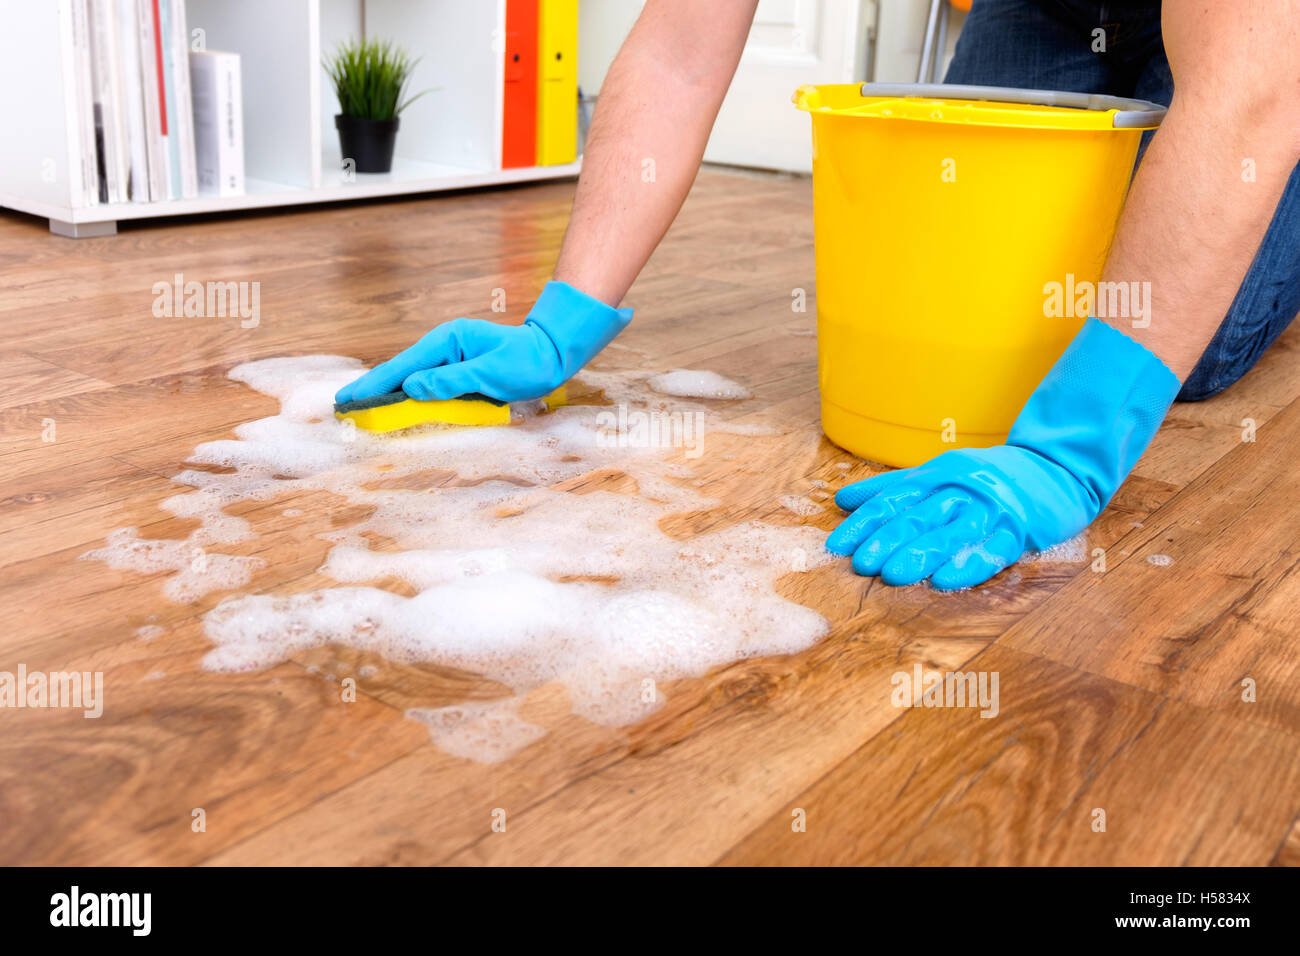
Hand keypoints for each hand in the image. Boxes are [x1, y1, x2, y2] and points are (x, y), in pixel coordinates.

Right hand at [335, 280, 632, 404]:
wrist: (553, 352)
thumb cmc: (527, 361)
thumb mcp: (491, 374)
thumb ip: (452, 382)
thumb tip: (414, 388)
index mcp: (448, 341)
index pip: (403, 366)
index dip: (373, 384)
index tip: (347, 397)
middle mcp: (444, 345)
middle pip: (401, 371)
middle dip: (373, 389)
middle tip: (343, 407)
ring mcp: (451, 357)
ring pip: (413, 378)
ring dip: (389, 394)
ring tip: (361, 408)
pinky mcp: (459, 369)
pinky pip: (429, 384)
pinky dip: (411, 395)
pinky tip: (396, 405)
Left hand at [827, 318, 1181, 589]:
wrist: (1057, 466)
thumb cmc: (988, 476)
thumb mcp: (939, 473)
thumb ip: (892, 487)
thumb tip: (842, 499)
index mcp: (937, 475)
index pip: (893, 499)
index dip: (864, 522)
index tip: (836, 545)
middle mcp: (961, 489)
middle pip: (919, 515)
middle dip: (887, 539)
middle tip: (859, 563)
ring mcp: (991, 508)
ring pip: (952, 532)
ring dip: (922, 554)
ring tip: (893, 575)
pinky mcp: (1020, 528)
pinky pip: (992, 549)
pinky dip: (970, 565)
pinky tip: (947, 581)